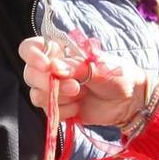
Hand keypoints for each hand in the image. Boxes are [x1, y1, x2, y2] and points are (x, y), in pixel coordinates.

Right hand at [20, 37, 150, 127]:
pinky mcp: (58, 108)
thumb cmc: (117, 74)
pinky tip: (79, 107)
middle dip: (50, 83)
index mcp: (59, 52)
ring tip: (80, 95)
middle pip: (30, 74)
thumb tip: (53, 67)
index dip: (33, 56)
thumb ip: (75, 66)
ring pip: (37, 94)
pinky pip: (48, 111)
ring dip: (59, 98)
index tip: (47, 66)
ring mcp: (54, 89)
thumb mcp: (99, 66)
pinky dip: (64, 111)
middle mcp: (52, 69)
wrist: (129, 100)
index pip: (30, 48)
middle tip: (76, 86)